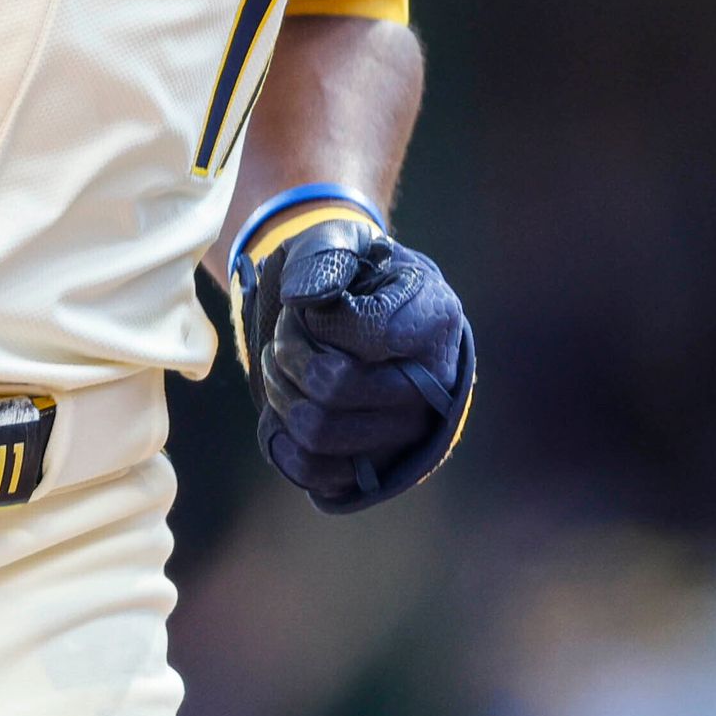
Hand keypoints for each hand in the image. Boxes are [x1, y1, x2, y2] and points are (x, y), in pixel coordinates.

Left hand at [234, 204, 474, 514]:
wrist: (364, 315)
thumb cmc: (354, 274)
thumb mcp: (343, 241)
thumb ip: (324, 255)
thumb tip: (304, 299)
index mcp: (436, 318)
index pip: (368, 333)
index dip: (321, 317)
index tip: (319, 302)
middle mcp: (434, 385)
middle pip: (333, 385)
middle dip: (288, 349)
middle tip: (288, 329)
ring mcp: (407, 435)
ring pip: (317, 430)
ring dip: (278, 389)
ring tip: (283, 363)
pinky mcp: (375, 469)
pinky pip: (313, 474)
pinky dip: (281, 440)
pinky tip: (285, 407)